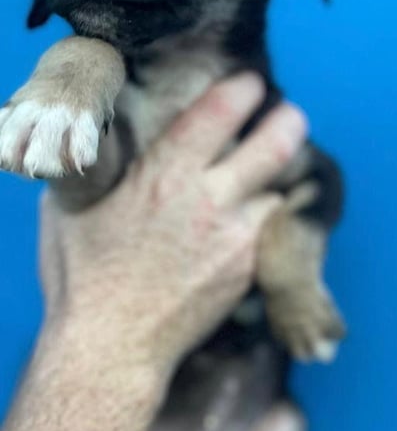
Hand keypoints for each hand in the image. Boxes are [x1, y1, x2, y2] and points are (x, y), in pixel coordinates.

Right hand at [37, 72, 306, 380]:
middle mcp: (211, 199)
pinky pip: (273, 227)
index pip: (221, 111)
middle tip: (287, 113)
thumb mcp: (72, 206)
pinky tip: (257, 210)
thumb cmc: (83, 275)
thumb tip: (101, 134)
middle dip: (289, 119)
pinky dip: (270, 212)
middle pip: (278, 143)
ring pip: (283, 186)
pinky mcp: (249, 267)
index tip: (248, 82)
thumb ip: (96, 164)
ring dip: (279, 173)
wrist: (112, 348)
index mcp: (166, 175)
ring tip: (270, 166)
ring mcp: (237, 236)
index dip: (243, 88)